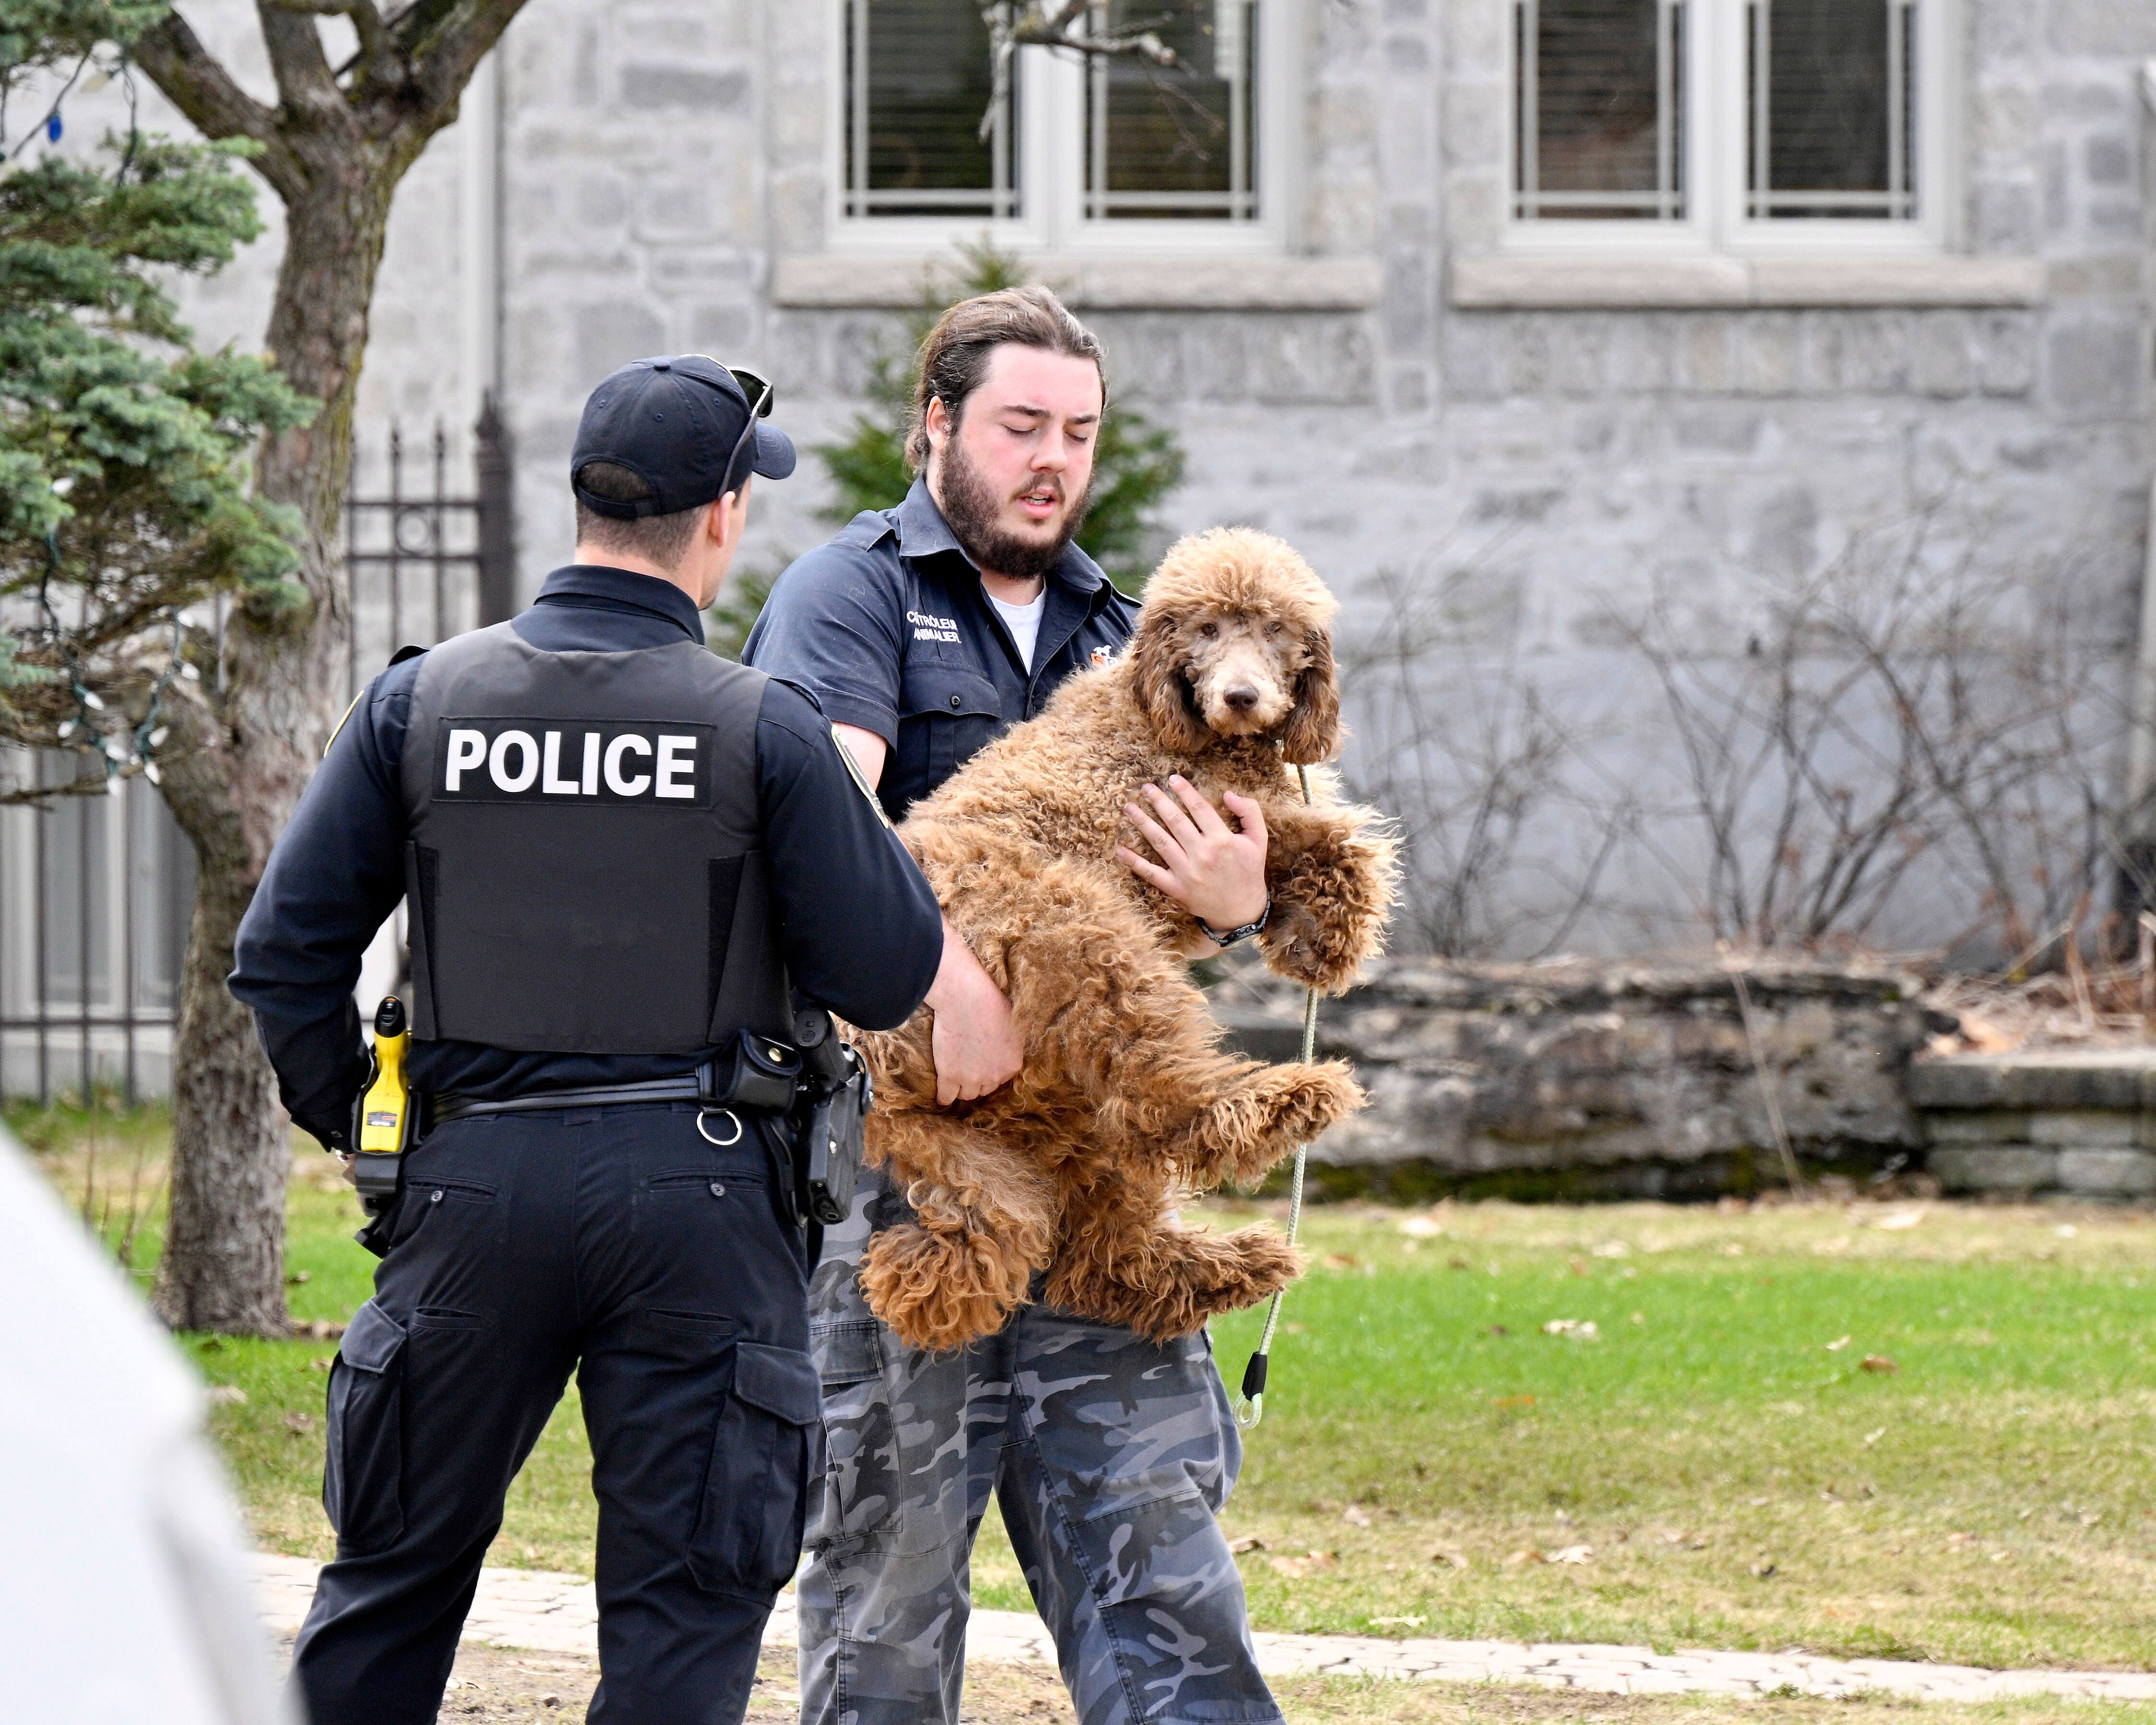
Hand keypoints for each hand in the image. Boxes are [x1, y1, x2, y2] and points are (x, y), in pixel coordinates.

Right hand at [924, 919, 1022, 1104]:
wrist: (965, 998)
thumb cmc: (991, 1002)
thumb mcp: (1013, 1025)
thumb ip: (1011, 1043)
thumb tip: (1006, 1046)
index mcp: (1012, 1064)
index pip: (1002, 1078)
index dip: (991, 1070)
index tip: (982, 1064)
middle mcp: (995, 1076)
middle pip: (985, 1088)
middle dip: (978, 1080)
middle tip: (968, 1069)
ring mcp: (971, 1078)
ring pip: (967, 1094)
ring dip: (962, 1088)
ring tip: (954, 1081)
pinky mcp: (949, 1075)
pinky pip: (946, 1096)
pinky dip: (943, 1098)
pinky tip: (941, 1098)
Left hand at [1116, 777, 1268, 938]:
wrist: (1242, 910)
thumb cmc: (1249, 870)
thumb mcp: (1259, 839)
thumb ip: (1249, 812)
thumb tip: (1228, 794)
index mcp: (1222, 839)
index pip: (1199, 808)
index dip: (1184, 791)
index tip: (1172, 779)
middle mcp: (1202, 854)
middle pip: (1175, 821)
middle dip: (1158, 801)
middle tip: (1145, 787)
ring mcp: (1187, 872)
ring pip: (1160, 842)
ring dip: (1142, 822)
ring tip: (1129, 807)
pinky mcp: (1176, 889)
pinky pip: (1151, 873)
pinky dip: (1134, 862)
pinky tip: (1120, 849)